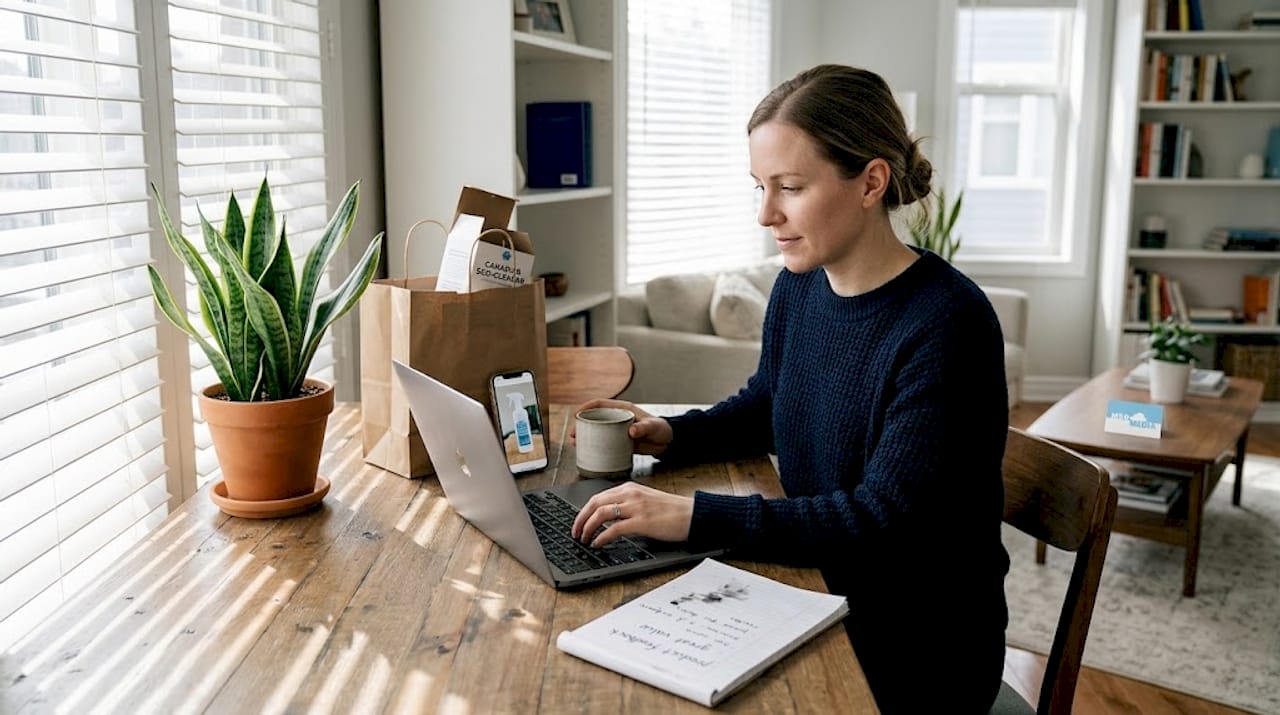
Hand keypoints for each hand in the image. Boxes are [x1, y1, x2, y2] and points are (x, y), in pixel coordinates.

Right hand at [570, 399, 673, 455]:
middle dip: (581, 424)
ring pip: (596, 430)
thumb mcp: (653, 427)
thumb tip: (631, 431)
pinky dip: (593, 445)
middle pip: (594, 418)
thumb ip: (643, 428)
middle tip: (573, 434)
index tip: (577, 414)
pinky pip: (602, 442)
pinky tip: (586, 451)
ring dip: (584, 435)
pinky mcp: (618, 442)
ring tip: (575, 443)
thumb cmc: (661, 429)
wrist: (667, 442)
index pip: (600, 404)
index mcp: (623, 409)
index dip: (586, 407)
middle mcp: (617, 418)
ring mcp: (616, 430)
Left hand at [571, 481, 692, 546]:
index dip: (584, 511)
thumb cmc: (672, 511)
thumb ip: (628, 504)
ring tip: (583, 539)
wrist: (692, 515)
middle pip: (594, 503)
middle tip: (575, 532)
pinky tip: (598, 544)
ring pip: (600, 514)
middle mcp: (631, 494)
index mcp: (630, 488)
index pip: (598, 497)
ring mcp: (636, 507)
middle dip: (580, 519)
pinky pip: (614, 529)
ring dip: (587, 528)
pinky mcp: (642, 521)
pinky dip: (601, 537)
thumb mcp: (646, 501)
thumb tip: (608, 517)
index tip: (578, 522)